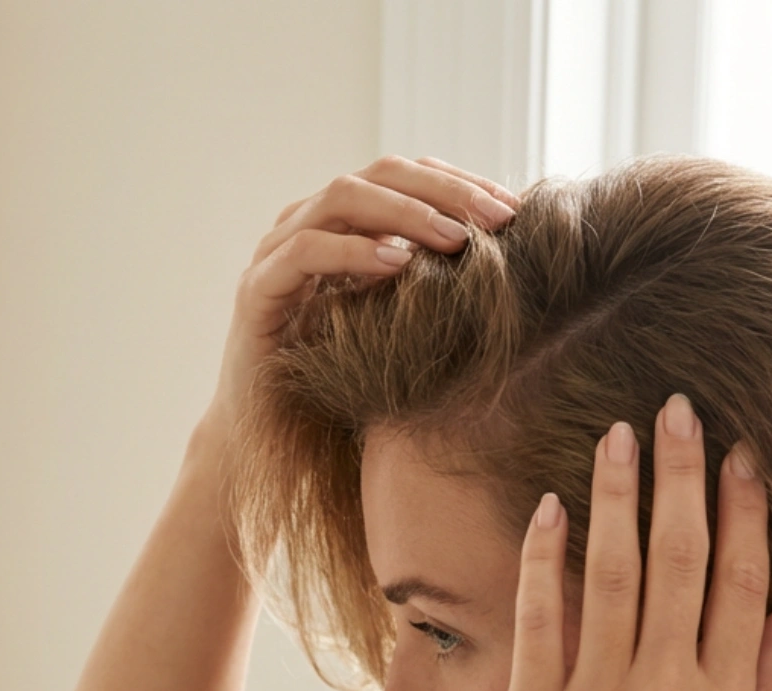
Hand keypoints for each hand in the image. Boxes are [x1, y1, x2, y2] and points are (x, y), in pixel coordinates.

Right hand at [198, 157, 519, 444]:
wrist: (268, 435)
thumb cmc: (339, 382)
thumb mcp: (397, 324)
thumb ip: (431, 286)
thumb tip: (510, 263)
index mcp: (343, 224)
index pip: (407, 178)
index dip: (461, 183)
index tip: (514, 209)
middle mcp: (307, 224)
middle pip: (380, 175)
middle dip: (445, 191)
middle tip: (499, 218)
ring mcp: (276, 252)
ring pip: (342, 198)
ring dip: (406, 214)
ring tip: (456, 239)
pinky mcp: (257, 292)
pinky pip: (304, 253)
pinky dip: (353, 253)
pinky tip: (397, 266)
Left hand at [488, 394, 771, 690]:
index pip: (744, 586)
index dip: (745, 513)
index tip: (741, 453)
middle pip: (684, 562)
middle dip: (682, 476)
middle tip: (677, 409)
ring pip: (616, 573)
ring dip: (618, 496)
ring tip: (618, 435)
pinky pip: (543, 617)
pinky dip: (547, 557)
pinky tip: (549, 507)